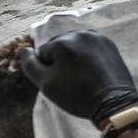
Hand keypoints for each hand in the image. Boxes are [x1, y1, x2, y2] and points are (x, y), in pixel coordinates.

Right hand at [18, 30, 137, 124]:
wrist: (114, 104)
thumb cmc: (77, 95)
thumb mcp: (45, 83)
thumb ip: (29, 64)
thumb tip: (24, 50)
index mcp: (63, 41)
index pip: (43, 53)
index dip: (47, 70)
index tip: (61, 82)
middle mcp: (81, 34)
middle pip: (59, 47)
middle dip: (60, 62)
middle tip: (71, 81)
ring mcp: (97, 38)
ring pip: (74, 47)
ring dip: (74, 59)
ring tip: (82, 77)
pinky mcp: (109, 44)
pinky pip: (89, 49)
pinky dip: (88, 58)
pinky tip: (92, 72)